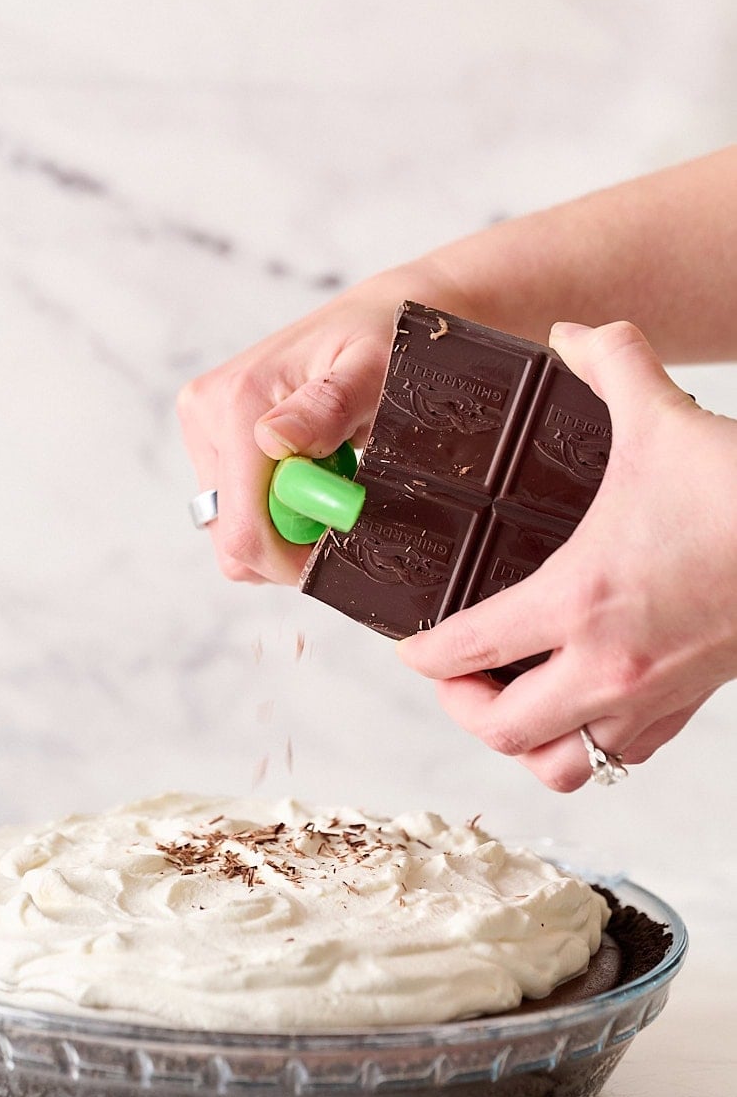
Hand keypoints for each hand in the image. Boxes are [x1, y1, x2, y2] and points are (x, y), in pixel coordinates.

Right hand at [177, 266, 459, 583]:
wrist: (377, 318)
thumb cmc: (385, 338)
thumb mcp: (375, 366)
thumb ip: (329, 405)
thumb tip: (274, 439)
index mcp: (237, 401)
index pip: (243, 529)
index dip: (290, 562)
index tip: (338, 548)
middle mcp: (207, 414)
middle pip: (232, 538)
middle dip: (287, 544)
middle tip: (339, 507)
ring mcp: (205, 429)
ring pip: (233, 529)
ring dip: (284, 527)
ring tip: (328, 480)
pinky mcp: (212, 441)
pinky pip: (237, 510)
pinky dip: (276, 512)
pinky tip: (308, 476)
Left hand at [398, 321, 736, 789]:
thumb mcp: (663, 417)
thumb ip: (611, 363)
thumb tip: (571, 333)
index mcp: (580, 600)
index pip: (468, 649)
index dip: (423, 654)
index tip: (409, 645)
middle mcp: (607, 666)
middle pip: (502, 730)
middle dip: (462, 706)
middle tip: (455, 674)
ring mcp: (649, 698)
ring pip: (560, 764)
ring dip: (523, 742)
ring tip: (512, 700)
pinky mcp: (687, 707)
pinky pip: (619, 758)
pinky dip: (584, 744)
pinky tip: (577, 702)